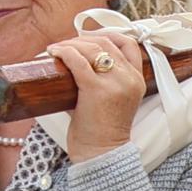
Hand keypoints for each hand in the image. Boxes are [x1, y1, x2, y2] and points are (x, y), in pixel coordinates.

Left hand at [43, 31, 149, 156]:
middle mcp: (129, 78)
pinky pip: (77, 61)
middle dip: (83, 39)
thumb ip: (105, 81)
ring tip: (57, 48)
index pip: (129, 44)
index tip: (90, 37)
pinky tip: (54, 53)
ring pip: (92, 48)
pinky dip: (64, 52)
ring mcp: (114, 83)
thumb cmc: (102, 132)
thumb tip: (75, 64)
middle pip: (107, 42)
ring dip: (71, 44)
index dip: (108, 34)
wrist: (102, 155)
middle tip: (66, 44)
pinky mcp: (95, 89)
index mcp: (137, 80)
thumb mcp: (115, 101)